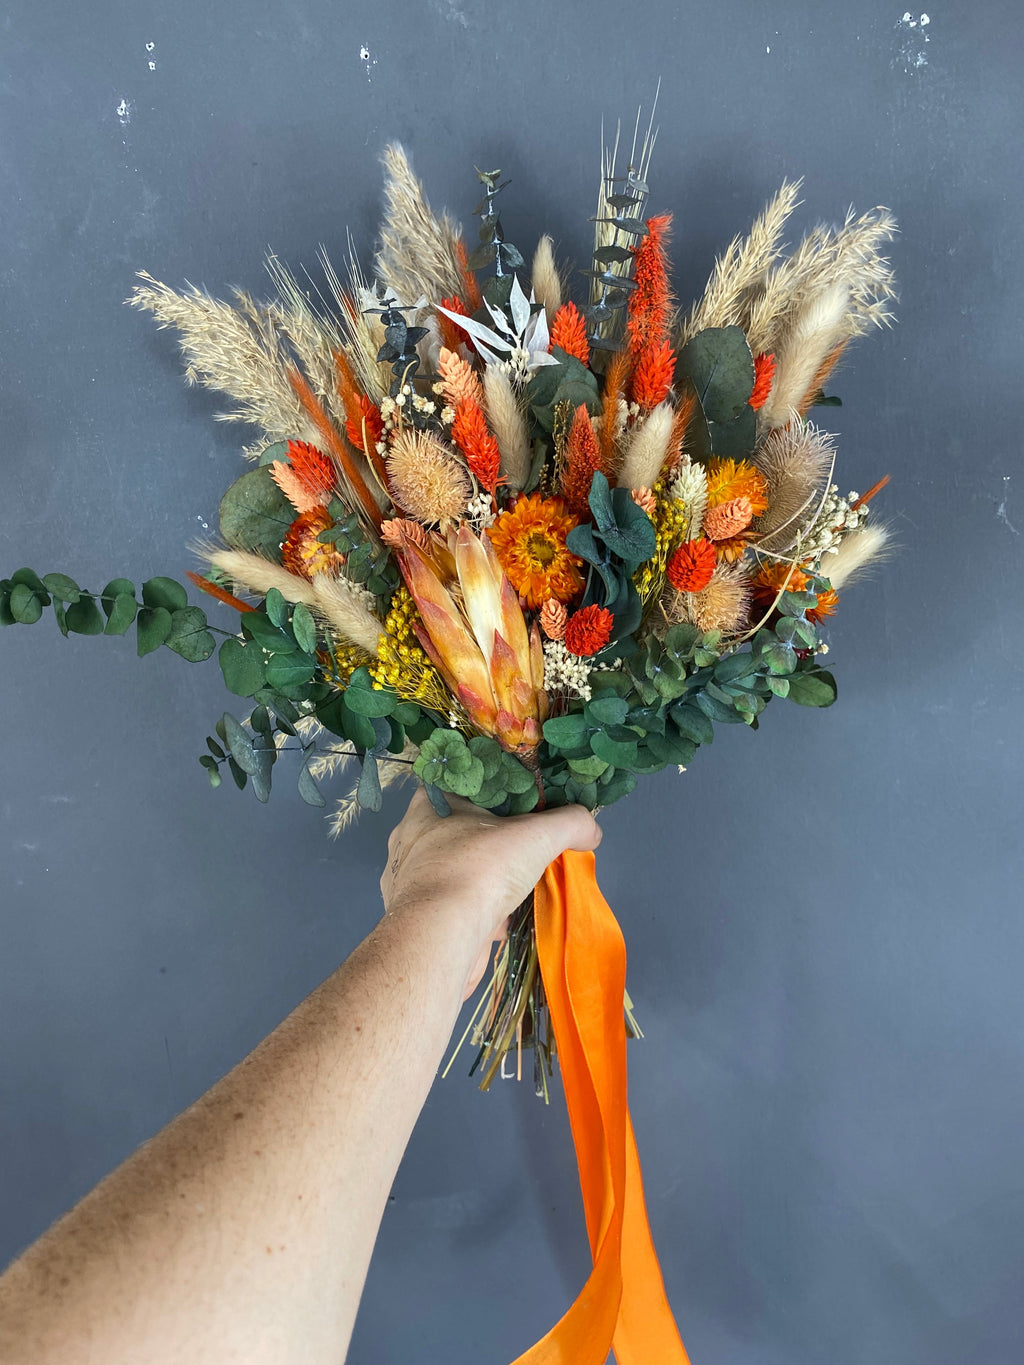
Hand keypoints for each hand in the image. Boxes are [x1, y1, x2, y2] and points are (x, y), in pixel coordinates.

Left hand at [380, 787, 601, 997]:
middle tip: (521, 845)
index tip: (515, 800)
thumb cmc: (479, 870)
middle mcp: (411, 838)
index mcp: (430, 805)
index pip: (458, 783)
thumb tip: (592, 829)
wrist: (441, 939)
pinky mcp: (416, 917)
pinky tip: (499, 920)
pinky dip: (476, 912)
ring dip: (485, 880)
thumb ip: (569, 824)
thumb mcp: (536, 835)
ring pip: (457, 870)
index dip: (488, 789)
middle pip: (458, 830)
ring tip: (514, 886)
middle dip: (491, 841)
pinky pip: (453, 905)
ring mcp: (410, 880)